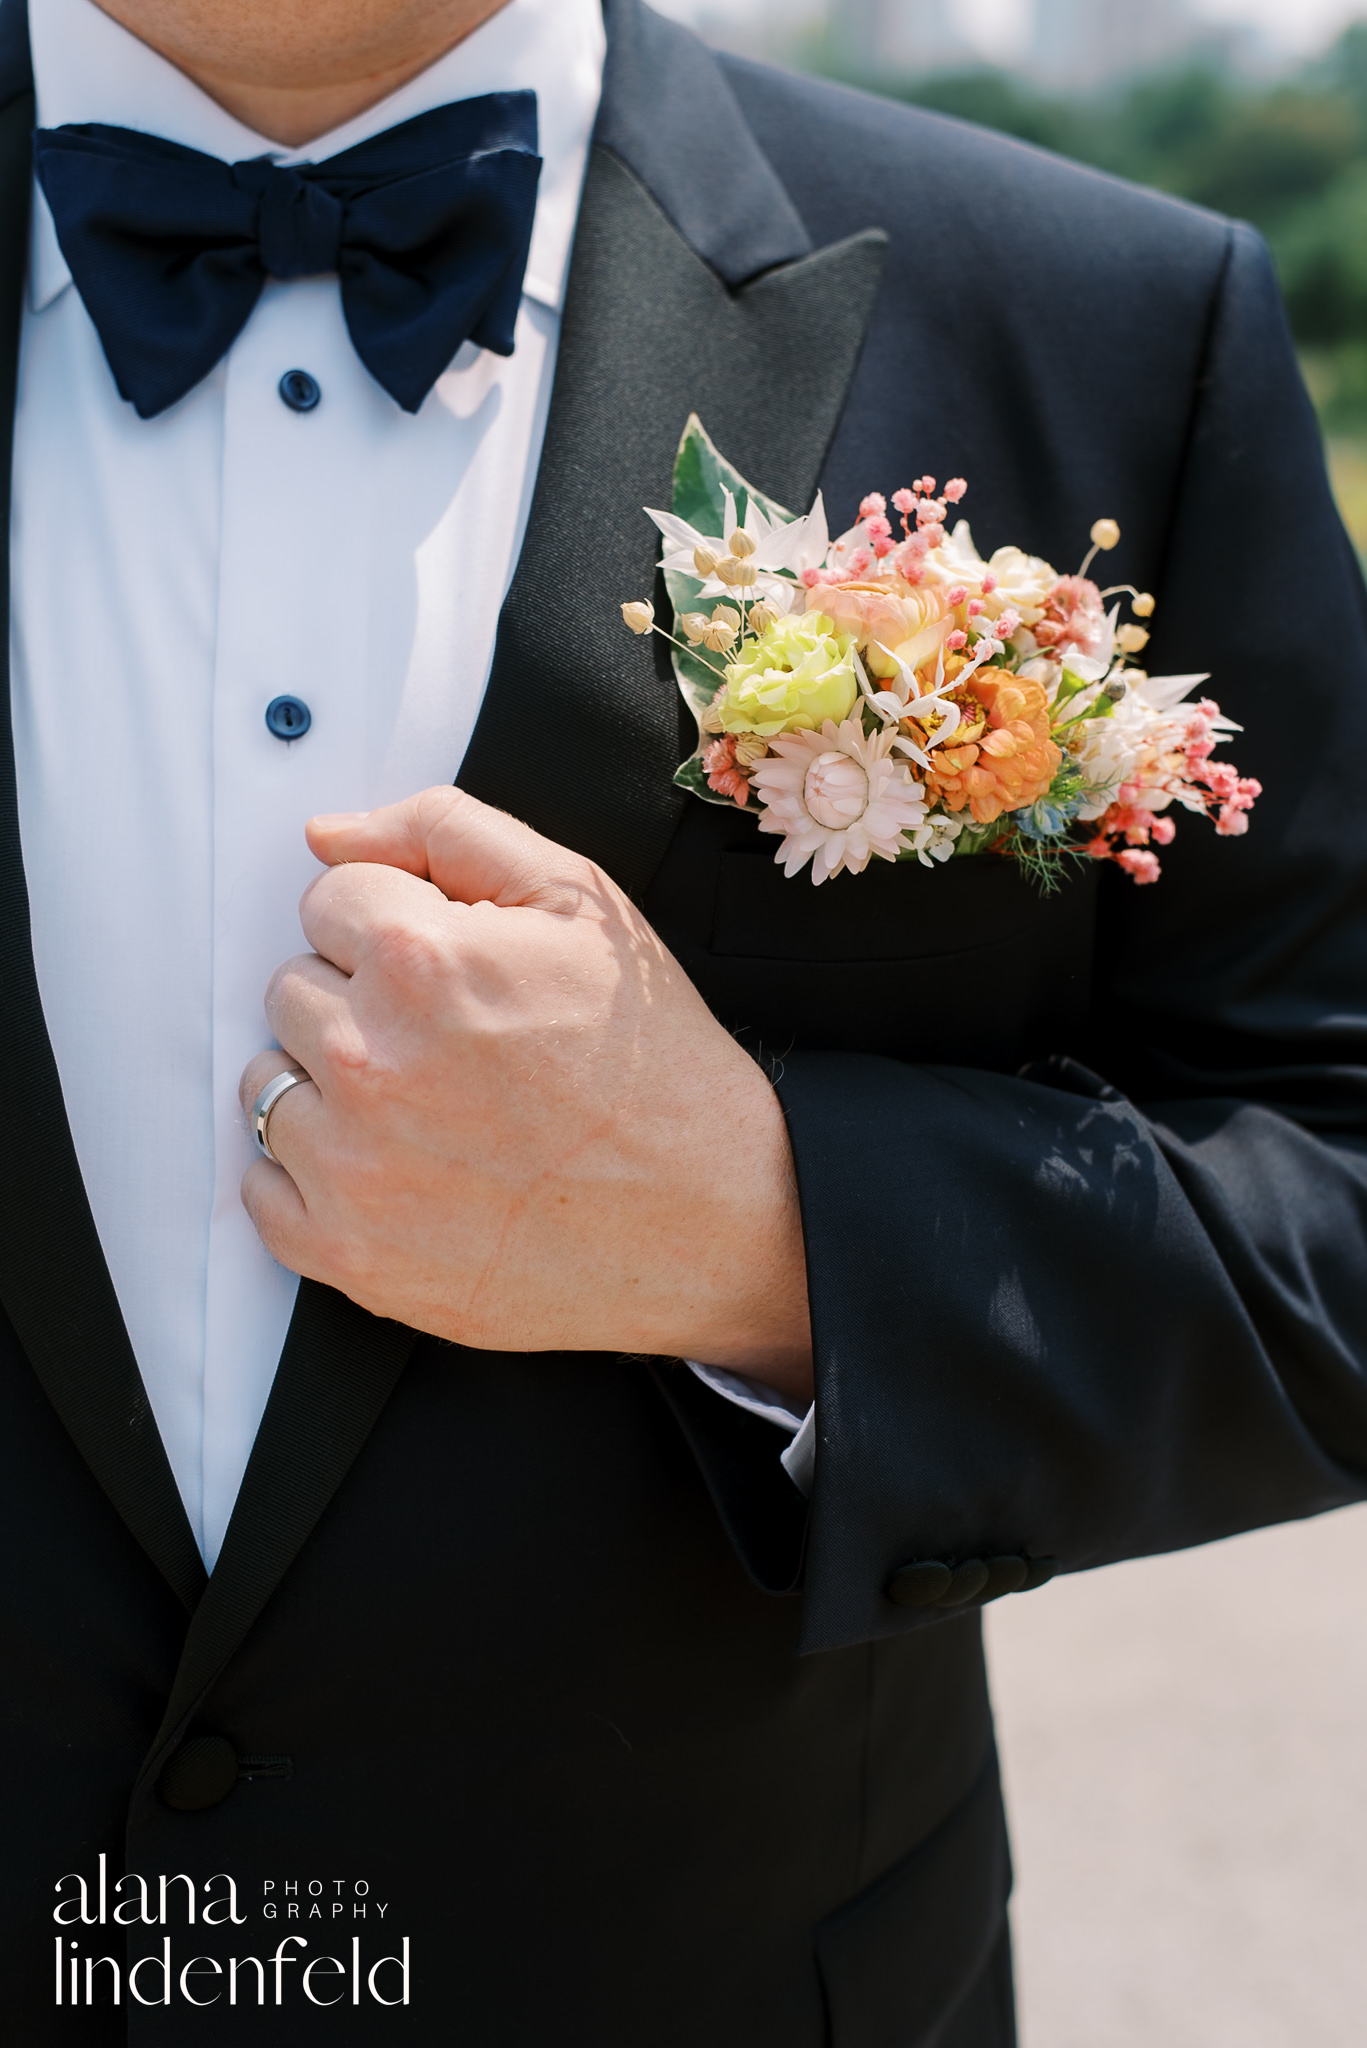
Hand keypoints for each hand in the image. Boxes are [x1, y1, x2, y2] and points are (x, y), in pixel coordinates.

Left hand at [239, 788, 813, 1403]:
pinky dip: (311, 1178)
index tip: (447, 971)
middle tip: (450, 1044)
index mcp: (420, 959)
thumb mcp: (580, 900)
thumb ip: (445, 832)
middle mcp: (369, 1060)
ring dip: (328, 1087)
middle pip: (290, 988)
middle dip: (358, 1001)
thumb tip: (330, 835)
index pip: (327, 899)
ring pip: (268, 1083)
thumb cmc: (651, 1066)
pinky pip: (261, 1188)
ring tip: (428, 1110)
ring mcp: (351, 1165)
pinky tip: (396, 1171)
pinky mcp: (346, 1252)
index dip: (395, 925)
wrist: (708, 1217)